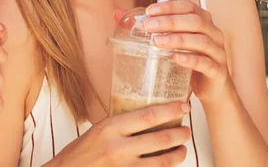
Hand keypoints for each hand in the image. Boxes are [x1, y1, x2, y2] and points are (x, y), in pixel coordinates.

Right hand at [50, 102, 191, 165]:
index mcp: (110, 128)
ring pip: (163, 161)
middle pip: (160, 138)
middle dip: (180, 133)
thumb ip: (119, 126)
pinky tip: (169, 163)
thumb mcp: (97, 131)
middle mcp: (119, 147)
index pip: (147, 116)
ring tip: (183, 148)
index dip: (169, 111)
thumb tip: (144, 117)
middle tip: (187, 129)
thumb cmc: (80, 152)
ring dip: (178, 153)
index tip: (183, 106)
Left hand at [144, 0, 231, 103]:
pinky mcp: (218, 71)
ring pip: (200, 40)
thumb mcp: (170, 41)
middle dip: (169, 22)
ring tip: (156, 42)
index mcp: (202, 20)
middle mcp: (213, 33)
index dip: (169, 6)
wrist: (211, 89)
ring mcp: (218, 51)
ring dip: (177, 39)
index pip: (187, 6)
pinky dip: (190, 59)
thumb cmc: (189, 59)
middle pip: (194, 21)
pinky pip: (206, 62)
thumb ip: (147, 26)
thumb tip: (118, 14)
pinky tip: (175, 58)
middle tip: (148, 27)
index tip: (149, 10)